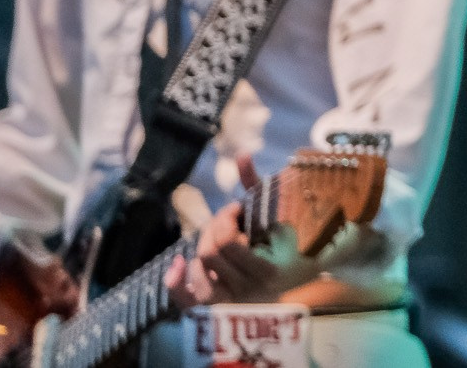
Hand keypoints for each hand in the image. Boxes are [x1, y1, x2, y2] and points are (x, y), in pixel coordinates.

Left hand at [164, 163, 311, 308]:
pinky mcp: (214, 311)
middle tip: (226, 219)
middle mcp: (248, 289)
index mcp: (268, 267)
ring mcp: (230, 302)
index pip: (227, 241)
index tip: (237, 209)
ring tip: (216, 238)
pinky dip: (176, 281)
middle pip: (209, 252)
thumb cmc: (283, 244)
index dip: (225, 218)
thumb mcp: (275, 216)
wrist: (290, 287)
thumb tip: (241, 154)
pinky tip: (178, 262)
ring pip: (198, 272)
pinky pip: (186, 301)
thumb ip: (256, 186)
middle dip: (214, 227)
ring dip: (202, 247)